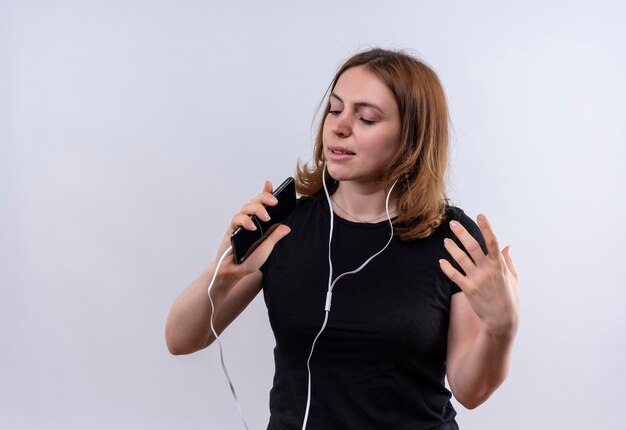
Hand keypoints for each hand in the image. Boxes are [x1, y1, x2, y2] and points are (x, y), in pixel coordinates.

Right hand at [213, 180, 290, 281]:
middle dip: (265, 198)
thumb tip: (287, 227)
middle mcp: (250, 220)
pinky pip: (236, 219)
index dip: (267, 192)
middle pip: (255, 202)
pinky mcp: (231, 229)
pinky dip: (244, 221)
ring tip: (266, 217)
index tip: (271, 184)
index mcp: (260, 222)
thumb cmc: (250, 260)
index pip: (264, 204)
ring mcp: (240, 224)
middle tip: (275, 202)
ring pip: (246, 207)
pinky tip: (251, 226)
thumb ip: (275, 235)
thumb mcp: (267, 248)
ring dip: (256, 209)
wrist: (233, 272)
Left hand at [439, 214, 519, 335]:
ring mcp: (477, 280)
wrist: (502, 320)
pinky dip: (447, 267)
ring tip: (446, 241)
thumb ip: (508, 261)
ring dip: (452, 248)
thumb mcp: (514, 278)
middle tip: (452, 224)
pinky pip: (454, 276)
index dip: (486, 227)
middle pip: (473, 247)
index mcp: (499, 265)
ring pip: (461, 259)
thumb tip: (507, 246)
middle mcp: (488, 270)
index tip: (480, 215)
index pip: (492, 241)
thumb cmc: (510, 298)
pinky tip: (441, 261)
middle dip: (462, 233)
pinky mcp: (468, 289)